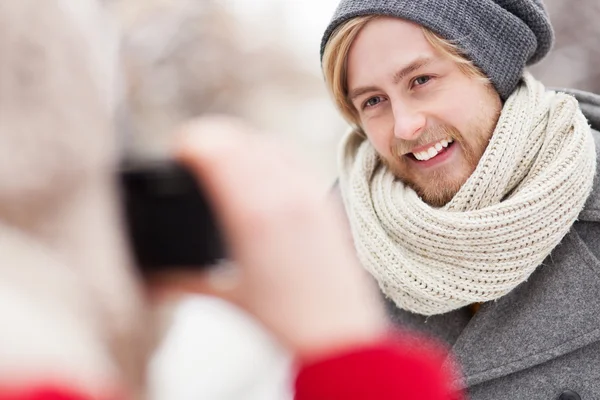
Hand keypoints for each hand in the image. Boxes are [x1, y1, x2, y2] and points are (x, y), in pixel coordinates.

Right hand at [152, 116, 386, 360]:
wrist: (336, 330)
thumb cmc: (285, 317)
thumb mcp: (228, 294)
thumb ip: (183, 280)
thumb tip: (150, 280)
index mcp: (253, 216)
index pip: (215, 149)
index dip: (189, 143)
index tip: (176, 152)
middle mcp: (283, 195)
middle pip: (238, 138)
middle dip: (209, 139)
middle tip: (192, 155)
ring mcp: (307, 194)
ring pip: (265, 142)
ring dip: (238, 142)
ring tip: (220, 157)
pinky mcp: (322, 198)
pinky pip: (291, 157)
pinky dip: (267, 152)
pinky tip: (257, 166)